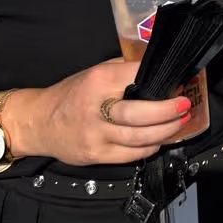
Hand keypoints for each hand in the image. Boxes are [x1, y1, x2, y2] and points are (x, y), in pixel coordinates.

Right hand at [3, 59, 191, 166]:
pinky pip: (130, 155)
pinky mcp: (96, 155)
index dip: (160, 79)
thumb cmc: (70, 95)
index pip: (136, 77)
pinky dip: (149, 148)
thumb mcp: (93, 73)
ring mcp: (96, 135)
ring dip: (165, 131)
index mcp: (98, 81)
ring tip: (180, 123)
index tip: (178, 81)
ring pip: (138, 138)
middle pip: (140, 113)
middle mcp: (97, 108)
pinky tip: (159, 140)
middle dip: (168, 111)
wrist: (37, 122)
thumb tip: (155, 66)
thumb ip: (122, 70)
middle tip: (185, 105)